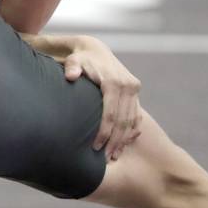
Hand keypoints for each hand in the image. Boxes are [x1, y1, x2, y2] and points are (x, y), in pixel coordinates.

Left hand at [63, 36, 142, 161]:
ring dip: (124, 139)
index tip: (96, 147)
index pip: (111, 114)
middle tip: (105, 158)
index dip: (104, 132)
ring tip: (114, 156)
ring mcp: (133, 89)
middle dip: (115, 141)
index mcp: (113, 82)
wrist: (93, 49)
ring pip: (131, 120)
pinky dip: (132, 131)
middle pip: (123, 120)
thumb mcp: (73, 61)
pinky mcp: (135, 92)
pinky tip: (125, 144)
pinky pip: (136, 115)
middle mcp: (127, 86)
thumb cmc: (79, 59)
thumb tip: (70, 76)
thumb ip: (71, 68)